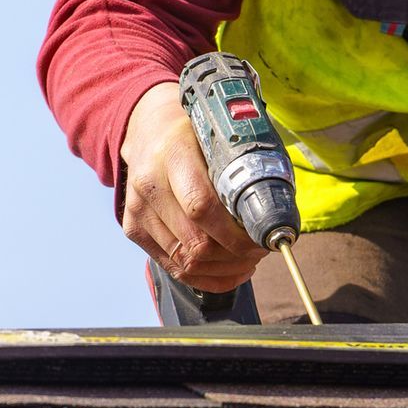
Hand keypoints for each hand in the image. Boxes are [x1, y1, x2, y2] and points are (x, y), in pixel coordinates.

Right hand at [119, 81, 267, 292]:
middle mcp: (149, 183)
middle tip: (258, 251)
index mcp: (173, 154)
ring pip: (186, 262)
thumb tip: (274, 212)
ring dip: (225, 269)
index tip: (260, 238)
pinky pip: (174, 269)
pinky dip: (208, 278)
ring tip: (247, 260)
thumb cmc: (194, 135)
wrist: (149, 129)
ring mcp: (137, 209)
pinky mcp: (133, 228)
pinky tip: (230, 271)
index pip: (202, 207)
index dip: (235, 235)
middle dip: (235, 255)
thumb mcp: (218, 137)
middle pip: (195, 242)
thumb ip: (241, 168)